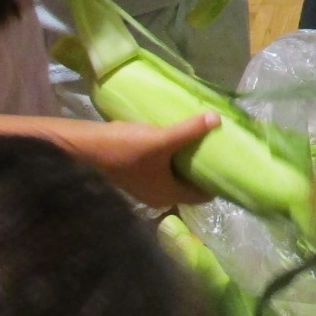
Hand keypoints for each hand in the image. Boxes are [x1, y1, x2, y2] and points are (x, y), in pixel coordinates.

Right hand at [82, 113, 220, 209]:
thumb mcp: (160, 138)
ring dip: (187, 162)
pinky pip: (162, 168)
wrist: (86, 147)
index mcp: (168, 195)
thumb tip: (217, 119)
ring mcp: (145, 186)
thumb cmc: (125, 149)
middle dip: (203, 168)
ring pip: (175, 176)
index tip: (230, 164)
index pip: (202, 195)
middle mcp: (158, 196)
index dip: (217, 181)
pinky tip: (176, 139)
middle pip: (189, 185)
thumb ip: (189, 131)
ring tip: (202, 142)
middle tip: (219, 148)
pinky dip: (172, 158)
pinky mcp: (135, 174)